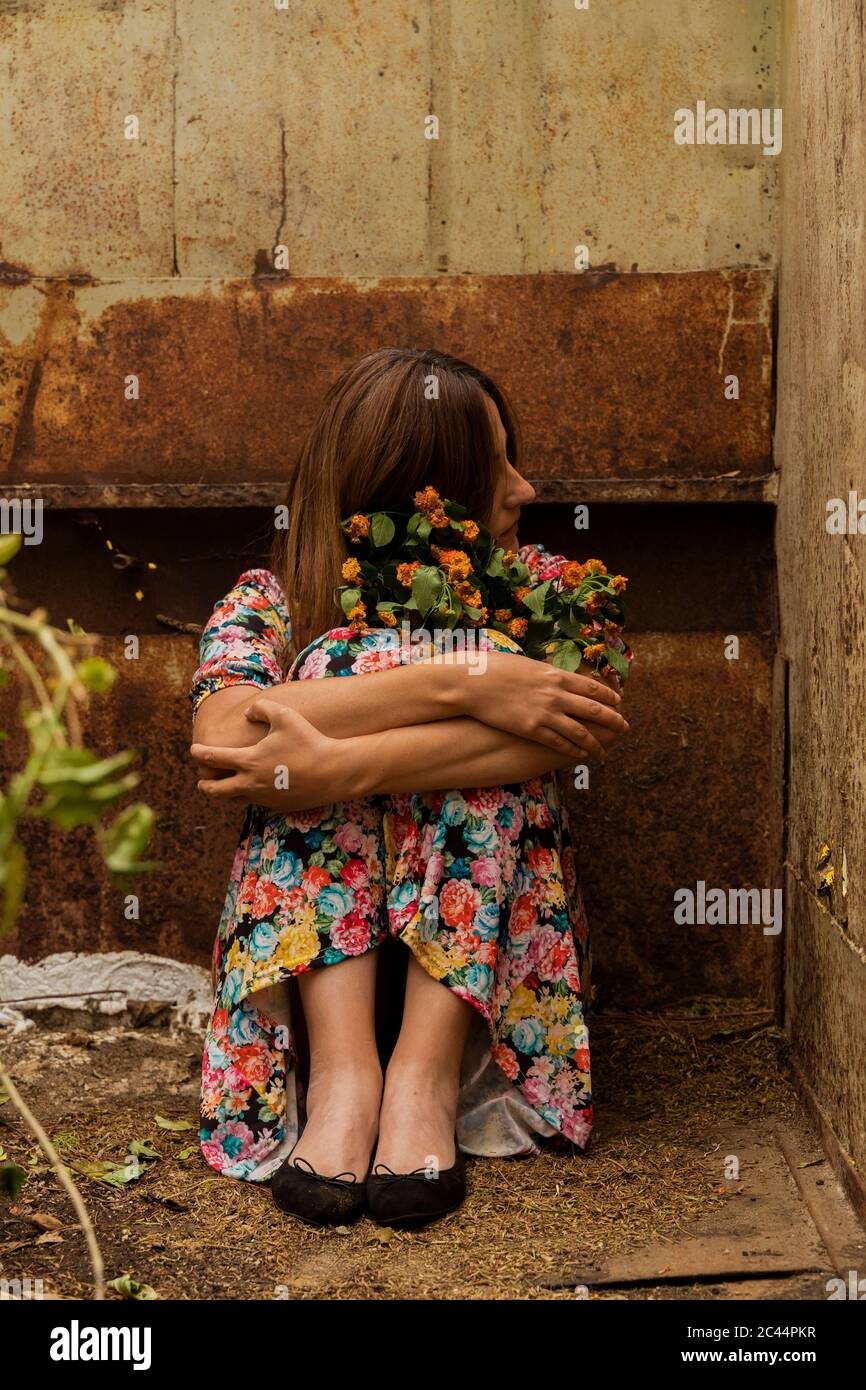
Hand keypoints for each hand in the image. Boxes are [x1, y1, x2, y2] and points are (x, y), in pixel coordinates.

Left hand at [190, 699, 363, 811]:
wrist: (332, 772)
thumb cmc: (308, 740)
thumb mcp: (284, 715)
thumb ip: (261, 709)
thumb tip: (247, 713)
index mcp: (248, 761)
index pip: (214, 759)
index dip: (200, 753)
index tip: (194, 750)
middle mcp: (251, 783)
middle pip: (216, 791)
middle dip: (205, 786)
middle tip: (201, 781)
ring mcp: (264, 798)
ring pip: (235, 800)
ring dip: (226, 794)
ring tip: (226, 787)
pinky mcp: (278, 806)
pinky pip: (257, 803)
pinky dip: (251, 795)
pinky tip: (257, 788)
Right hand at [462, 650, 628, 759]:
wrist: (473, 682)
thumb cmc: (495, 669)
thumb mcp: (527, 665)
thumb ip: (545, 673)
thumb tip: (554, 675)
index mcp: (556, 675)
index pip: (592, 687)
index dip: (609, 696)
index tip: (619, 702)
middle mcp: (556, 694)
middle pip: (594, 709)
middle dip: (613, 720)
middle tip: (624, 727)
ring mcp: (546, 713)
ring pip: (580, 732)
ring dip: (595, 743)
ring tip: (604, 751)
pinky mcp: (532, 729)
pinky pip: (560, 743)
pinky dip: (574, 751)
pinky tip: (581, 755)